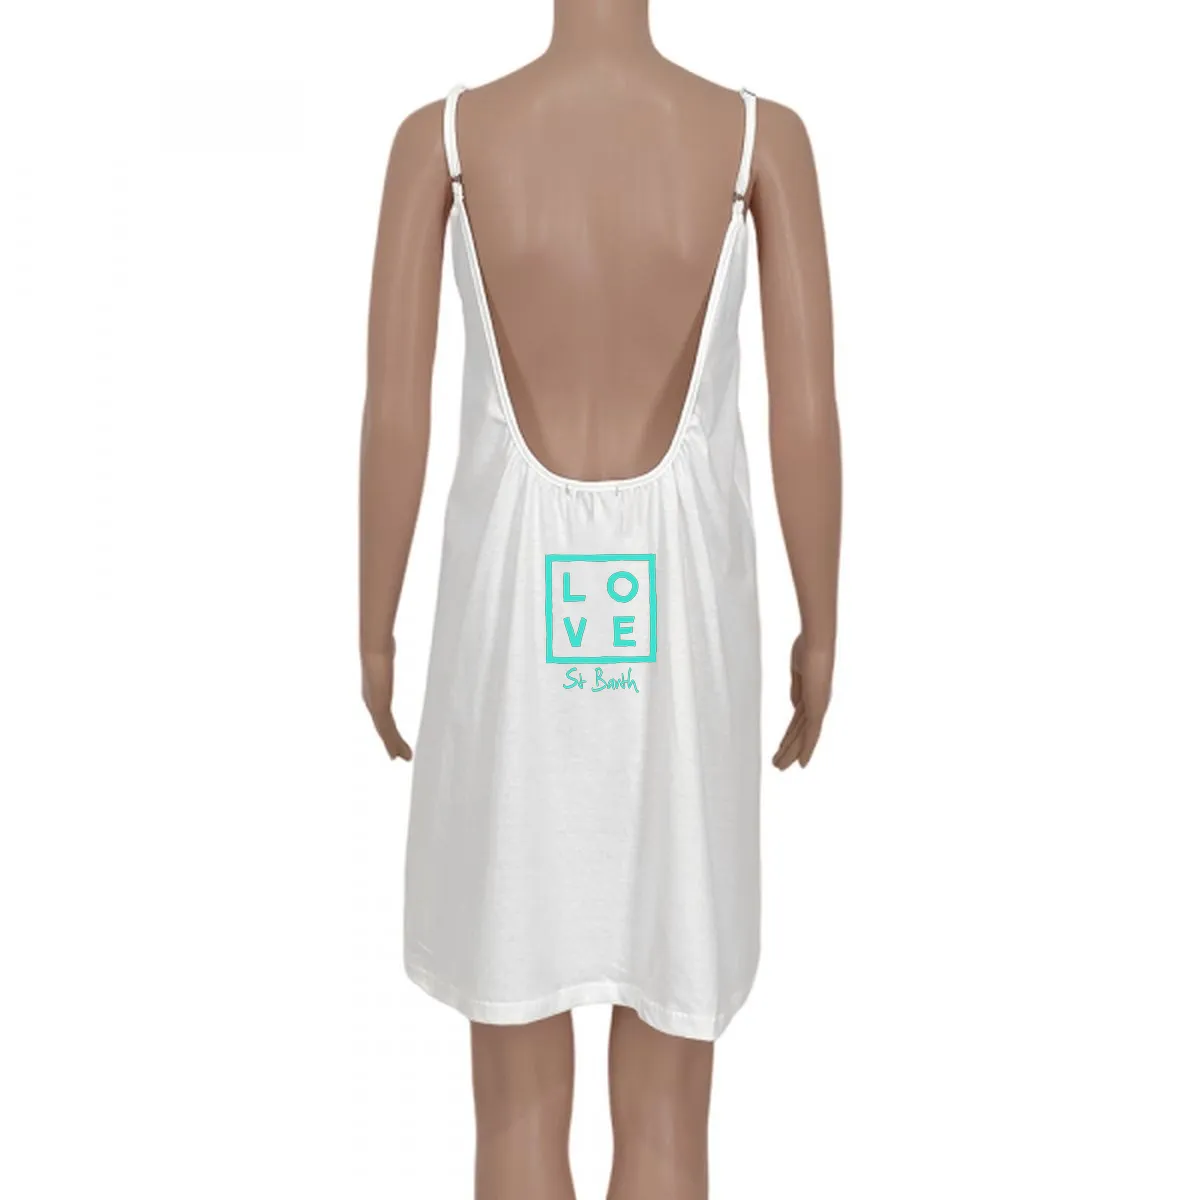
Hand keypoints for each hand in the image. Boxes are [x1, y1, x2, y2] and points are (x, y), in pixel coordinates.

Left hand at [361, 647, 412, 760]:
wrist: (374, 650)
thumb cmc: (380, 646)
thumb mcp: (386, 654)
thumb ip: (388, 654)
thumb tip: (391, 642)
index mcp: (374, 691)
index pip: (381, 713)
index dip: (387, 727)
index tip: (393, 736)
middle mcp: (372, 701)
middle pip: (382, 726)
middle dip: (390, 740)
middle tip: (397, 755)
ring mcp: (374, 706)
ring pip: (385, 731)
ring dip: (393, 745)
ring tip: (404, 758)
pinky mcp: (379, 709)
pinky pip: (387, 731)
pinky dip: (393, 743)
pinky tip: (397, 753)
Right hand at [772, 633, 832, 769]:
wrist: (817, 642)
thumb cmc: (807, 647)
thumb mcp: (798, 670)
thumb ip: (797, 689)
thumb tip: (795, 705)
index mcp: (811, 695)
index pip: (798, 721)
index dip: (791, 736)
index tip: (784, 748)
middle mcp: (817, 704)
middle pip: (799, 733)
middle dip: (788, 749)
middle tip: (778, 765)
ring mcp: (818, 707)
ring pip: (802, 737)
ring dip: (790, 753)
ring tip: (778, 767)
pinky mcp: (818, 709)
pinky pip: (810, 735)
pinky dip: (806, 750)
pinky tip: (802, 764)